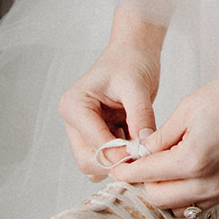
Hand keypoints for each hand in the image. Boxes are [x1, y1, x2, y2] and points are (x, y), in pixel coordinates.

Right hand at [57, 32, 161, 179]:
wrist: (134, 54)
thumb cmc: (130, 62)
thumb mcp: (136, 86)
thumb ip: (140, 116)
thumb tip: (144, 145)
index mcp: (74, 105)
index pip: (94, 144)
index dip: (120, 153)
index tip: (144, 152)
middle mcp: (74, 121)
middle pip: (88, 161)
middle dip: (116, 162)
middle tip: (143, 156)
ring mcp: (83, 131)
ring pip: (96, 164)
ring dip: (119, 162)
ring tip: (142, 146)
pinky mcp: (97, 136)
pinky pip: (107, 158)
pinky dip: (124, 157)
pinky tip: (139, 142)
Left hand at [110, 65, 218, 209]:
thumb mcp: (188, 109)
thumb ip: (160, 137)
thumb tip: (140, 153)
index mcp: (193, 160)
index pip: (146, 175)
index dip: (127, 172)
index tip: (117, 169)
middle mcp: (211, 184)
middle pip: (160, 200)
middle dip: (144, 185)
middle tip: (140, 168)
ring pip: (183, 207)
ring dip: (169, 193)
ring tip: (164, 171)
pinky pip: (206, 202)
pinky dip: (192, 193)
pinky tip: (192, 172)